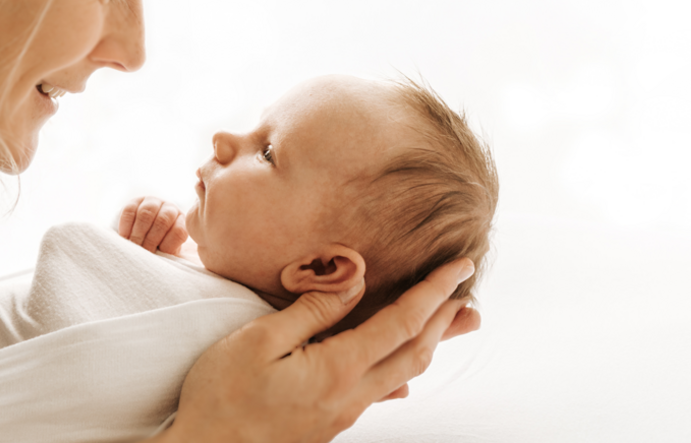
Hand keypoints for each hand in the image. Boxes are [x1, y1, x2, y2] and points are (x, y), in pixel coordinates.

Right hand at [118, 196, 188, 254]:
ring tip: (133, 246)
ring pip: (146, 213)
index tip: (157, 256)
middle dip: (150, 240)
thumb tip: (166, 263)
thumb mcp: (167, 252)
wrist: (142, 234)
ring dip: (138, 233)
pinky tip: (124, 236)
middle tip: (142, 253)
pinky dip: (126, 225)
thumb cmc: (157, 247)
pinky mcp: (135, 201)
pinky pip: (130, 210)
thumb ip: (169, 255)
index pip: (179, 231)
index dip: (167, 246)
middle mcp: (170, 208)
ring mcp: (153, 202)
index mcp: (181, 222)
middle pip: (162, 221)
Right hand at [157, 258, 479, 442]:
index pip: (402, 323)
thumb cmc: (221, 397)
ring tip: (451, 323)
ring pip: (402, 374)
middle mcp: (350, 396)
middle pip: (414, 353)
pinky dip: (401, 369)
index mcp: (337, 370)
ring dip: (429, 343)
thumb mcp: (259, 339)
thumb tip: (353, 280)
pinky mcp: (328, 424)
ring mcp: (342, 414)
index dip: (435, 292)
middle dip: (445, 319)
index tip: (460, 267)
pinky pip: (379, 392)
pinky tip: (402, 371)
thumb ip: (312, 309)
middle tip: (469, 293)